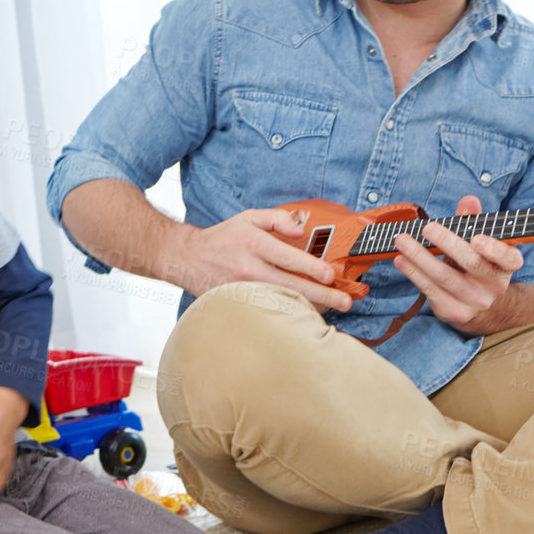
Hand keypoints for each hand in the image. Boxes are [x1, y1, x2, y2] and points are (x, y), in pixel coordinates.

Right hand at [169, 208, 354, 312]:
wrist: (188, 258)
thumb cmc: (224, 238)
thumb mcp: (249, 217)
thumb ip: (278, 218)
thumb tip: (301, 230)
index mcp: (253, 244)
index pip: (287, 258)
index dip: (311, 268)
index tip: (330, 275)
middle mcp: (248, 269)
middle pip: (290, 286)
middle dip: (322, 296)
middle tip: (345, 301)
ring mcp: (242, 290)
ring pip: (282, 303)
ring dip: (310, 308)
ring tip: (332, 310)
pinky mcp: (237, 304)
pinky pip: (268, 312)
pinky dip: (288, 315)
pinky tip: (305, 316)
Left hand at [391, 195, 523, 335]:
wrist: (479, 305)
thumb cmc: (477, 263)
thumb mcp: (479, 243)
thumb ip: (473, 221)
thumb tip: (468, 201)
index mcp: (506, 266)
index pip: (508, 258)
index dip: (494, 249)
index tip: (476, 239)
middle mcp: (495, 286)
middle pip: (471, 263)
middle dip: (447, 243)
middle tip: (427, 227)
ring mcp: (475, 302)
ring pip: (444, 277)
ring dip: (420, 256)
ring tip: (402, 241)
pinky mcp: (455, 312)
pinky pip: (430, 290)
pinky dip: (413, 273)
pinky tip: (401, 260)